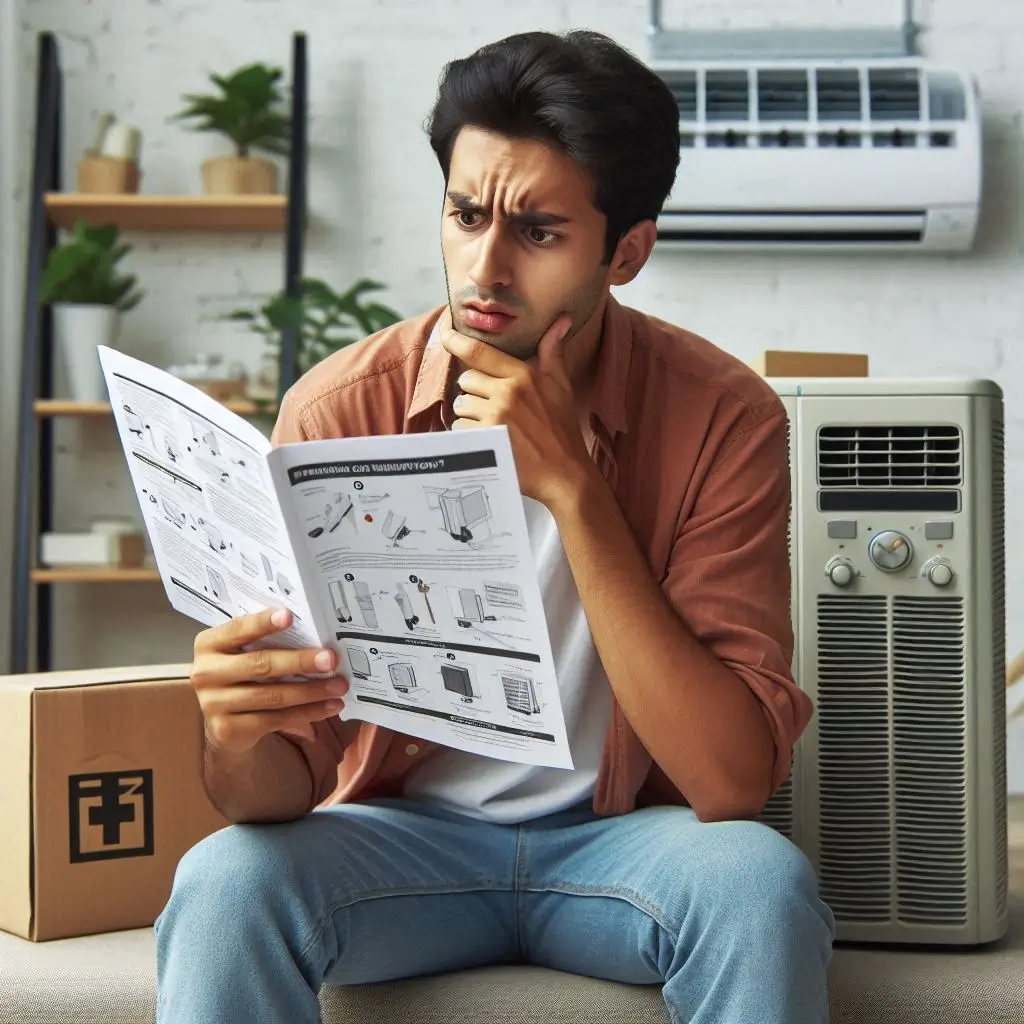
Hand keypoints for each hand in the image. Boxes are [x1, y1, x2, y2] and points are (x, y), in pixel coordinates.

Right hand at [190, 608, 347, 752]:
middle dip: (300, 661)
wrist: (223, 719)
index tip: (289, 616)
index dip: (263, 623)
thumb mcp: (243, 651)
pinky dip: (308, 712)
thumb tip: (315, 634)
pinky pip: (277, 719)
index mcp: (209, 644)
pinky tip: (329, 706)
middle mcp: (206, 673)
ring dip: (311, 691)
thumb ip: (265, 640)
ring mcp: (214, 704)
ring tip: (339, 686)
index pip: (238, 629)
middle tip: (330, 659)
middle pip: (261, 664)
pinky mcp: (229, 730)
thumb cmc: (242, 673)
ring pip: (273, 696)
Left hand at [440, 311, 593, 507]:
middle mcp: (507, 392)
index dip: (456, 341)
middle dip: (475, 393)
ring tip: (493, 427)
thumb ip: (553, 351)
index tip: (445, 334)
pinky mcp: (485, 439)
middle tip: (496, 409)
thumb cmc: (562, 429)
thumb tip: (562, 319)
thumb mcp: (560, 385)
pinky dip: (469, 435)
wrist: (565, 472)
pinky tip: (488, 440)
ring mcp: (495, 416)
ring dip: (470, 416)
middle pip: (467, 381)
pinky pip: (460, 428)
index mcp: (523, 375)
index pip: (479, 352)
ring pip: (461, 406)